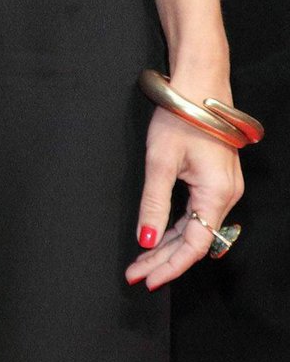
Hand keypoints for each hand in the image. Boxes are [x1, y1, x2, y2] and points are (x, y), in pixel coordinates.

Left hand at [125, 106, 242, 289]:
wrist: (200, 82)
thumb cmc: (181, 116)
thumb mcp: (160, 161)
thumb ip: (153, 204)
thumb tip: (146, 241)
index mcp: (216, 194)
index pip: (192, 246)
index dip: (169, 267)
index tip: (145, 279)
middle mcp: (226, 195)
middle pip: (194, 240)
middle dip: (163, 259)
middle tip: (135, 273)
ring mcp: (223, 187)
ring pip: (195, 227)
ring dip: (168, 244)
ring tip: (141, 260)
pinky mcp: (216, 179)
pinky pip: (197, 212)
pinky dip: (176, 225)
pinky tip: (158, 234)